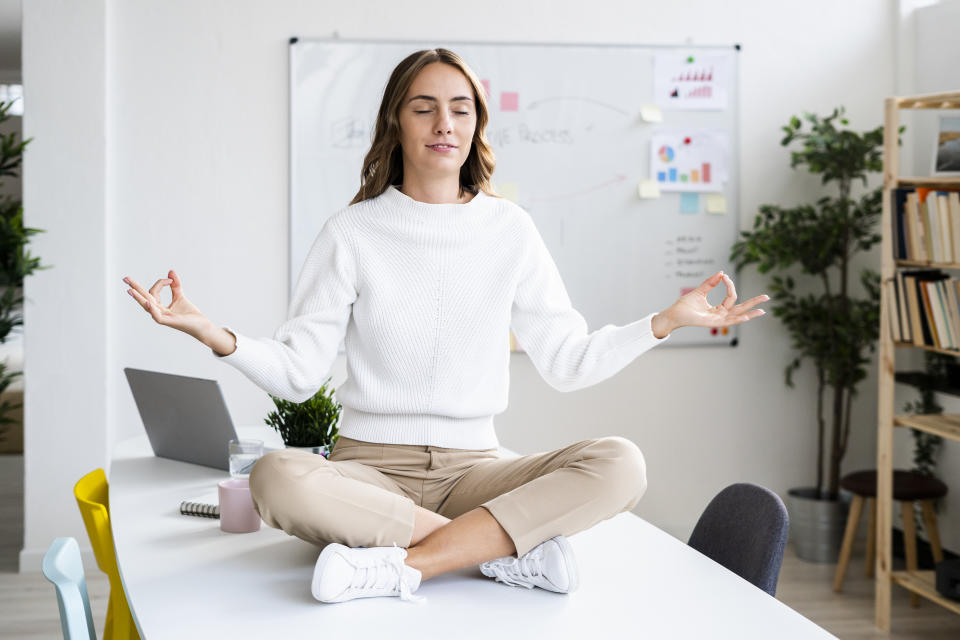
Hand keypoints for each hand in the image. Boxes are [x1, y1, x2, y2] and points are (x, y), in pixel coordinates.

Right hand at [123, 269, 211, 339]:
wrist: (202, 325)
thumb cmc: (190, 314)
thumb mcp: (180, 296)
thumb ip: (174, 285)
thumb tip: (170, 271)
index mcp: (160, 307)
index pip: (153, 292)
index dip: (160, 283)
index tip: (170, 279)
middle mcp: (158, 312)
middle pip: (144, 298)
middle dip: (135, 288)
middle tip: (125, 278)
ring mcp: (162, 317)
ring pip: (147, 306)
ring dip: (139, 298)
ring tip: (130, 290)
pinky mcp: (168, 322)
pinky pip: (156, 315)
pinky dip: (152, 308)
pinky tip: (148, 302)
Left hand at [654, 271, 768, 336]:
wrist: (674, 313)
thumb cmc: (684, 305)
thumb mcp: (700, 291)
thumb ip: (710, 283)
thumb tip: (722, 272)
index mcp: (718, 309)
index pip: (731, 297)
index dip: (729, 285)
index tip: (724, 276)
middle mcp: (720, 315)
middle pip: (741, 308)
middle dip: (754, 303)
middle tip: (767, 296)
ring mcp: (718, 320)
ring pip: (738, 316)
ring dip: (751, 313)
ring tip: (763, 309)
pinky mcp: (713, 323)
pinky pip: (728, 321)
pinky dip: (738, 319)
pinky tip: (747, 316)